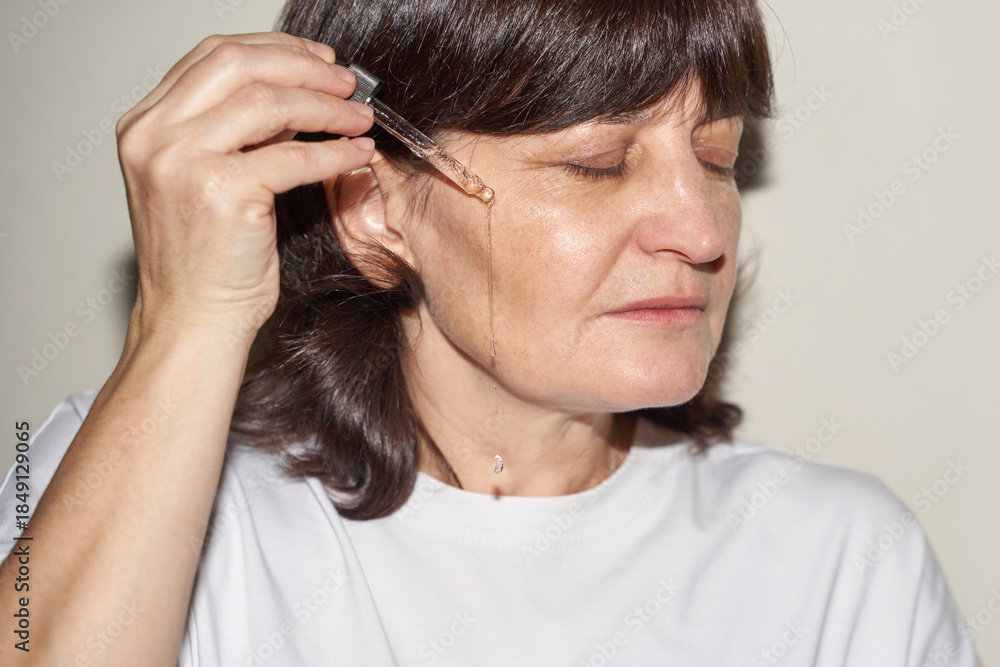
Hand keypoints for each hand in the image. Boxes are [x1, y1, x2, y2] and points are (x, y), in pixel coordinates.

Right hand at [115, 31, 374, 343]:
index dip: (275, 51)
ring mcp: (182, 161)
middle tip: (347, 84)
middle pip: (239, 64)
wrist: (192, 322)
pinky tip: (356, 155)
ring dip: (327, 107)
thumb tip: (296, 95)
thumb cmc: (205, 263)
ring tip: (360, 118)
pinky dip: (334, 152)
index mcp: (145, 127)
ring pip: (269, 103)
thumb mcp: (205, 181)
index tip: (318, 62)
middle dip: (303, 68)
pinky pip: (294, 156)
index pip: (213, 57)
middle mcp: (154, 137)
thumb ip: (234, 133)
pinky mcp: (220, 191)